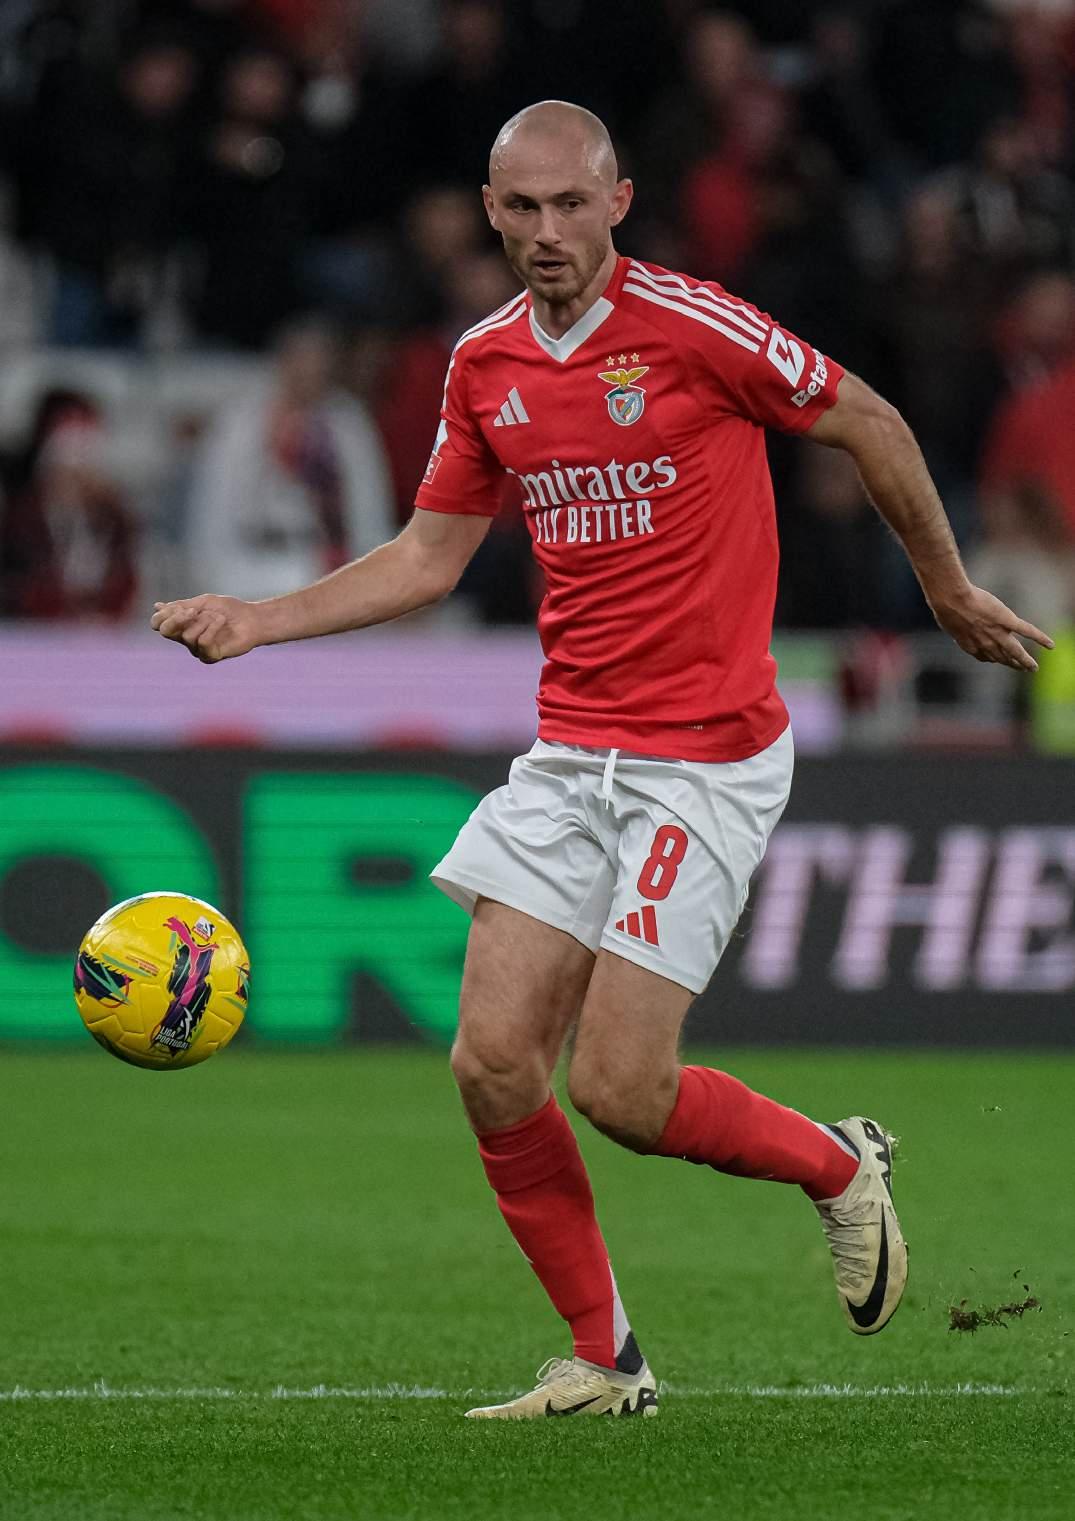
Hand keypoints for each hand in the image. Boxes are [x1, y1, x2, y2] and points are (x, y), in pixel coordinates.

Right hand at [150, 594, 260, 663]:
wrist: (252, 618)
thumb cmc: (229, 610)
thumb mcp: (203, 602)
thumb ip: (180, 607)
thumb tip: (156, 607)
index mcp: (182, 624)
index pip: (158, 624)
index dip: (163, 615)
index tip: (180, 607)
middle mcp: (186, 638)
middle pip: (166, 631)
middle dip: (177, 618)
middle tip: (194, 610)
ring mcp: (197, 649)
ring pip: (187, 635)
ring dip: (205, 621)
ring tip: (218, 617)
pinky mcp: (210, 656)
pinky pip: (202, 642)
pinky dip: (212, 628)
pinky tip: (222, 622)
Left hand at [930, 583, 1053, 671]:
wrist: (953, 600)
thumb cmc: (946, 608)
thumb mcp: (949, 622)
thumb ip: (957, 627)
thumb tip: (954, 623)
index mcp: (972, 646)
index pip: (985, 657)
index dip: (992, 659)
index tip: (996, 660)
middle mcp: (986, 644)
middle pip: (1003, 659)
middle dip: (1013, 665)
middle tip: (1023, 669)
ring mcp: (998, 634)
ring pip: (1016, 652)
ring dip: (1025, 661)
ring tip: (1033, 668)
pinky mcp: (1008, 622)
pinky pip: (1027, 632)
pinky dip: (1040, 639)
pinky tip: (1050, 645)